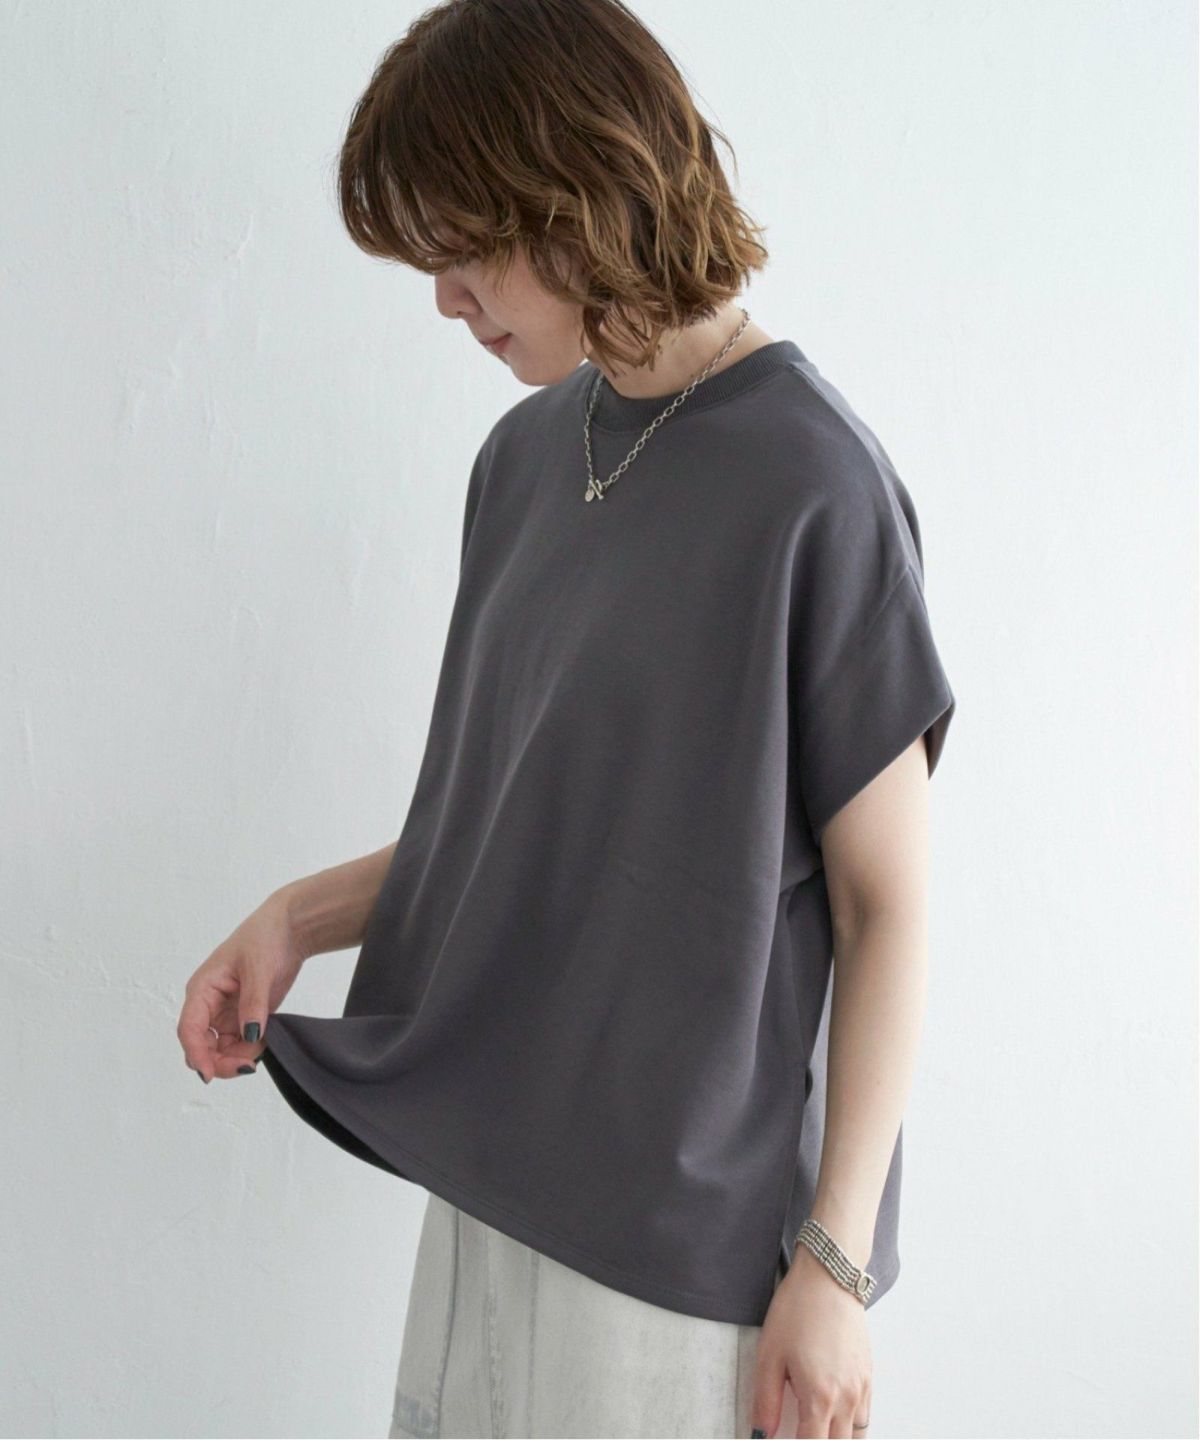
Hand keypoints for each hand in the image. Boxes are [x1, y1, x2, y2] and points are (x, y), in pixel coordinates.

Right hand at [176, 891, 306, 1081]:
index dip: (196, 1054)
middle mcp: (209, 1005)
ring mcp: (227, 1013)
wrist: (291, 929)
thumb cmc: (266, 938)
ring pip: (221, 1050)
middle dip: (220, 1062)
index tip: (209, 1074)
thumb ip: (253, 1004)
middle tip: (247, 1067)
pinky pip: (240, 1044)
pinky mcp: (245, 1017)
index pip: (190, 1028)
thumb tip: (249, 1035)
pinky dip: (250, 1050)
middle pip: (203, 1046)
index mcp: (203, 989)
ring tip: (262, 1047)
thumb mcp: (259, 969)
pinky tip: (265, 1043)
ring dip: (237, 1057)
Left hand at [748, 1246, 872, 1438]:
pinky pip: (864, 1415)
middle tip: (800, 1429)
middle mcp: (846, 1398)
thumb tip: (761, 1434)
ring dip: (837, 1437)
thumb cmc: (797, 1310)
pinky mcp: (868, 1374)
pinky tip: (833, 1414)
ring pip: (856, 1435)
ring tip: (817, 1426)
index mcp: (820, 1398)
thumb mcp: (769, 1355)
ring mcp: (861, 1387)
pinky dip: (851, 1424)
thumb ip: (766, 1401)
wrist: (829, 1278)